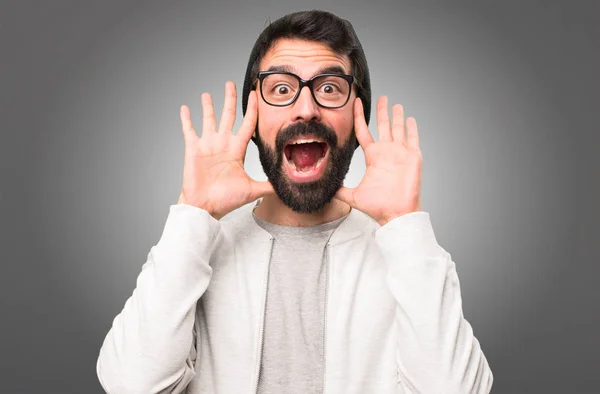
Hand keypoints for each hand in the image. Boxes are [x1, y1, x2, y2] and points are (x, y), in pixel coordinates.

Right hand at [178, 81, 273, 219]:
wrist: (206, 207)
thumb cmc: (226, 200)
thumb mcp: (252, 190)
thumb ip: (269, 185)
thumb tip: (287, 185)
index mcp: (237, 150)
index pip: (247, 124)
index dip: (252, 110)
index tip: (254, 95)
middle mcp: (223, 144)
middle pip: (228, 116)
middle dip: (230, 99)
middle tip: (231, 84)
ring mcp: (208, 145)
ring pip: (208, 119)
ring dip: (208, 106)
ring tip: (208, 93)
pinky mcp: (193, 149)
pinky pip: (189, 130)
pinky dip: (186, 119)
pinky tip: (185, 108)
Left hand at [334, 96, 422, 225]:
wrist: (396, 214)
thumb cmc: (378, 206)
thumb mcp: (353, 196)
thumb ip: (339, 190)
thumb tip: (324, 189)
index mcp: (373, 156)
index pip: (364, 131)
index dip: (359, 117)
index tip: (356, 103)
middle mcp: (386, 152)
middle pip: (383, 125)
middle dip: (382, 111)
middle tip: (382, 97)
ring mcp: (400, 153)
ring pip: (398, 129)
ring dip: (397, 116)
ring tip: (395, 104)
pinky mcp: (412, 157)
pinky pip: (413, 139)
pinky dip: (412, 128)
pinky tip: (411, 118)